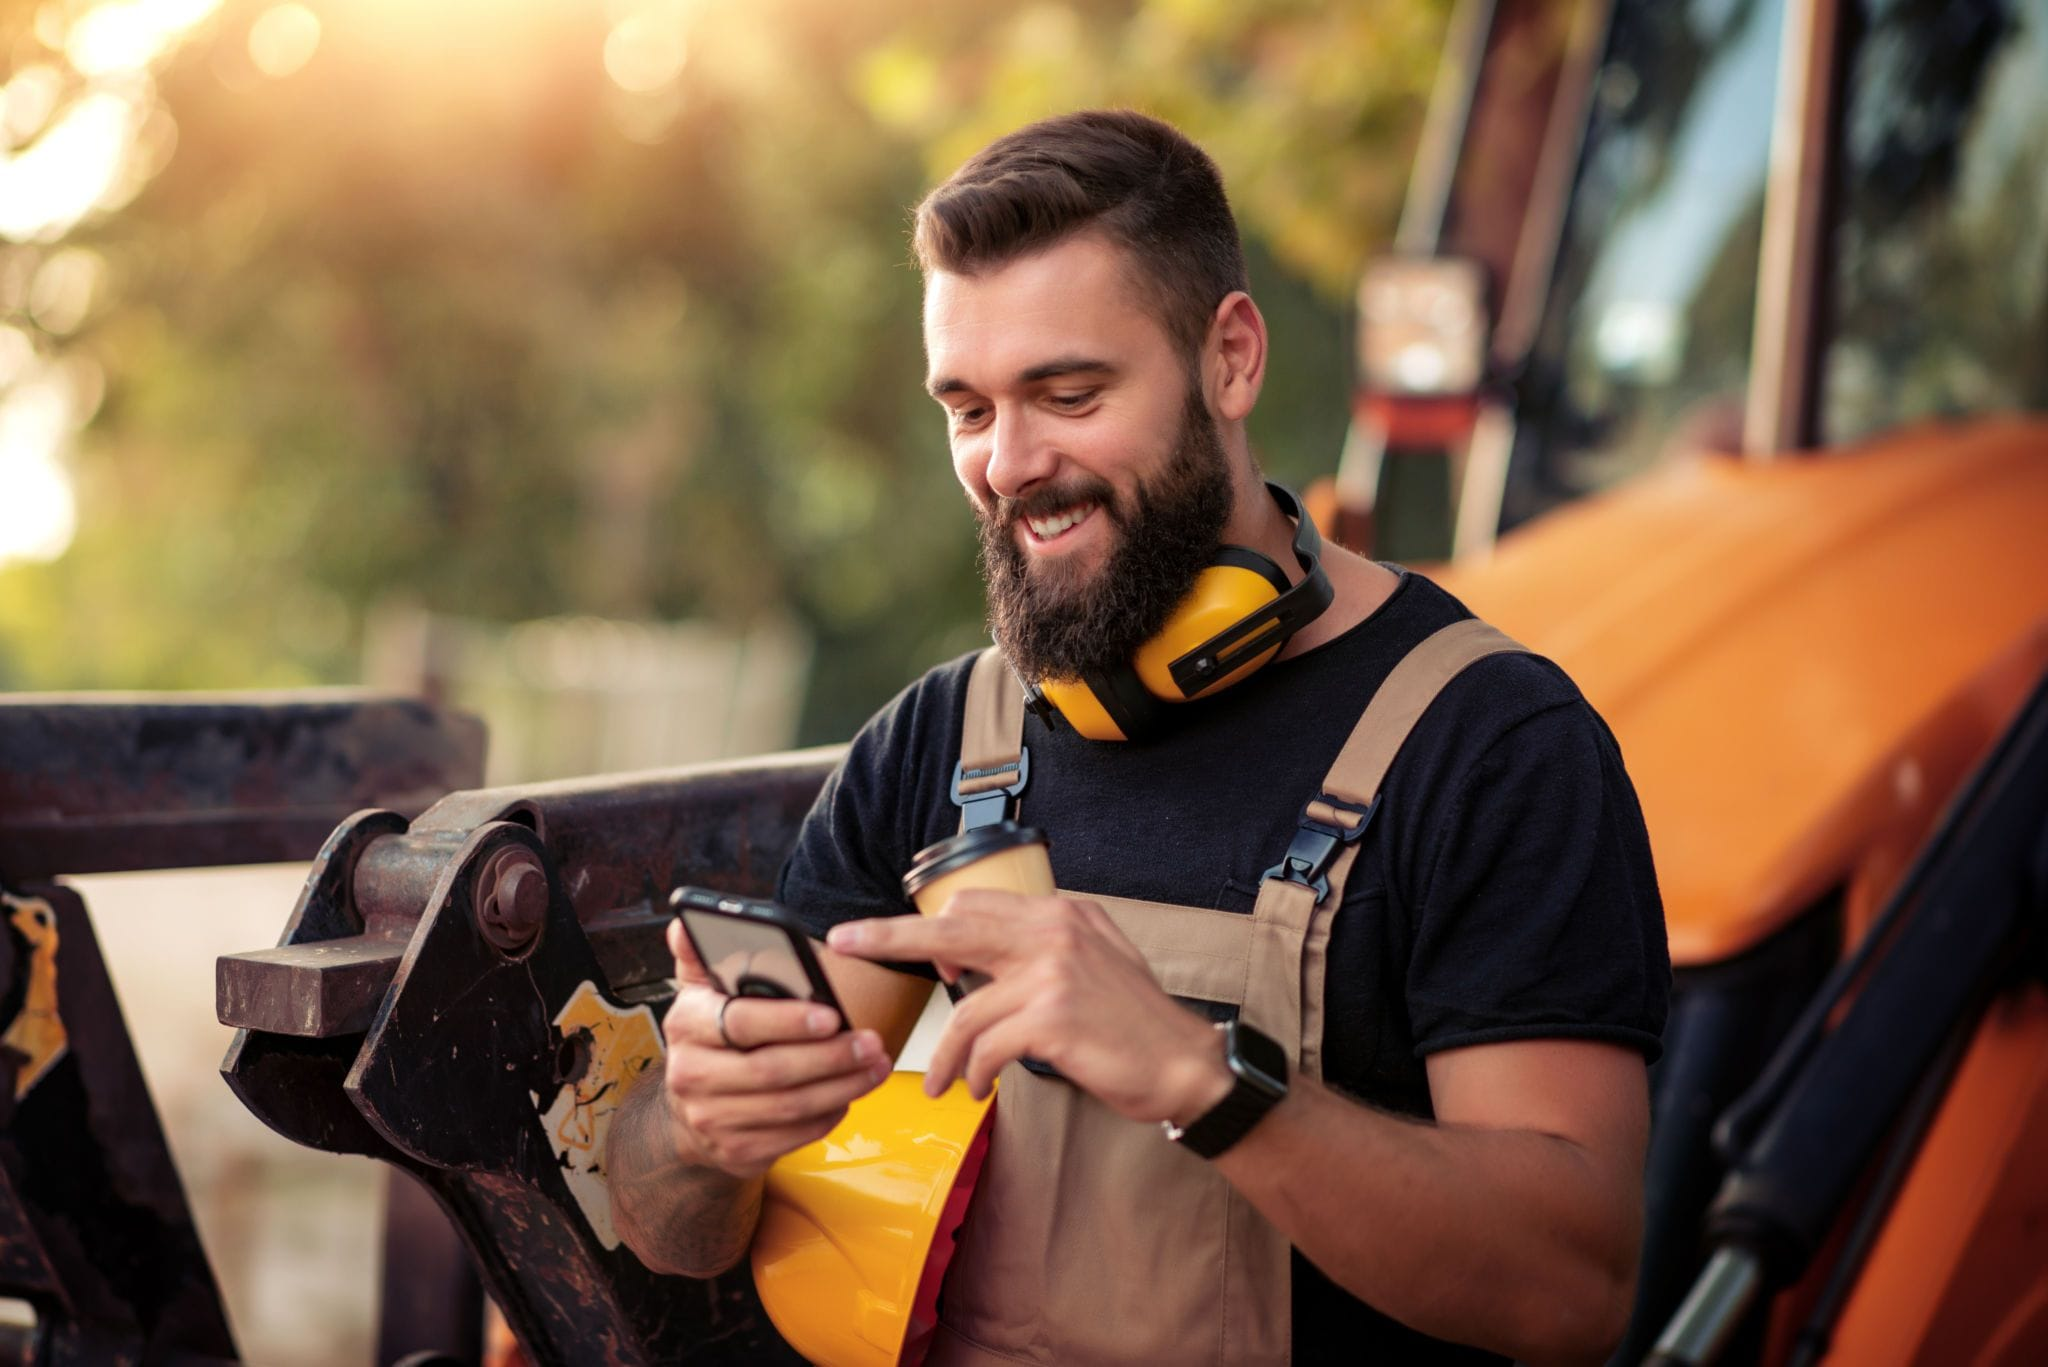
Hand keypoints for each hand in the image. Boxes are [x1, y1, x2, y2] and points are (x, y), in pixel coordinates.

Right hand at [658, 918, 891, 1178]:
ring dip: (841, 1087)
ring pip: (788, 1106)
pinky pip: (793, 1135)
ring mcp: (710, 1119)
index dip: (788, 1020)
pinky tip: (850, 1095)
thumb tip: (683, 924)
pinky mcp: (735, 1152)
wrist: (690, 1113)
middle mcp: (690, 1075)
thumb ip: (700, 954)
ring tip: (876, 1065)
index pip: (739, 1021)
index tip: (832, 1014)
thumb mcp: (700, 991)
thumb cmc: (712, 1037)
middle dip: (830, 1057)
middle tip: (873, 1042)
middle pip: (770, 1070)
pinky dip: (828, 1115)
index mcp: (686, 1024)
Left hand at [825, 891, 1231, 1126]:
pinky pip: (986, 1046)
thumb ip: (1037, 950)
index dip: (927, 927)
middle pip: (950, 929)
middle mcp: (1054, 931)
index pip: (973, 905)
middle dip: (889, 938)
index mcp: (1060, 913)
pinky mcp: (1052, 1017)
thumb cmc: (1133, 1024)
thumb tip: (966, 958)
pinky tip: (974, 1088)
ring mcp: (1053, 972)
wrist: (1185, 1064)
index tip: (886, 937)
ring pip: (965, 1009)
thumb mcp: (1093, 962)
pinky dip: (971, 1072)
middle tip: (844, 944)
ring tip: (938, 1083)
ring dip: (943, 1054)